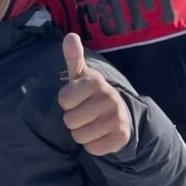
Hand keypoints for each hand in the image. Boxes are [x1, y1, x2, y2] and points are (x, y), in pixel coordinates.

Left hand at [57, 34, 131, 155]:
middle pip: (69, 121)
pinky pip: (93, 149)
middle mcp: (109, 98)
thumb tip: (70, 36)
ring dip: (82, 133)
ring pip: (79, 136)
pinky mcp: (121, 137)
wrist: (119, 112)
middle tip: (85, 113)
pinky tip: (100, 134)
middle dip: (73, 120)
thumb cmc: (91, 93)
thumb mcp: (81, 75)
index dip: (67, 103)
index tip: (78, 99)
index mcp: (95, 82)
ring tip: (92, 123)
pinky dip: (93, 145)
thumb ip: (73, 57)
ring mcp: (117, 118)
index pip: (63, 101)